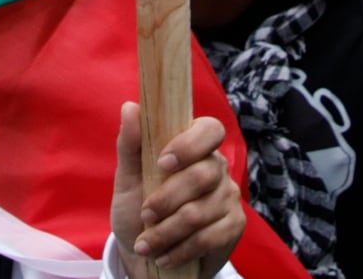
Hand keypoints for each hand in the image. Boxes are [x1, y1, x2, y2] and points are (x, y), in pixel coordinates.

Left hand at [113, 104, 245, 276]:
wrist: (147, 254)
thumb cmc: (138, 208)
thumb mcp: (128, 178)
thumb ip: (131, 144)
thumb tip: (131, 106)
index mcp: (195, 146)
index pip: (210, 129)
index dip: (189, 144)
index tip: (162, 162)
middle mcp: (218, 167)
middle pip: (202, 175)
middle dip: (166, 199)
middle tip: (145, 215)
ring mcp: (229, 197)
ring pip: (200, 212)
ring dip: (166, 233)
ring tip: (145, 245)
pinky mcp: (234, 226)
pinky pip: (209, 238)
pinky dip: (179, 250)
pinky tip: (164, 256)